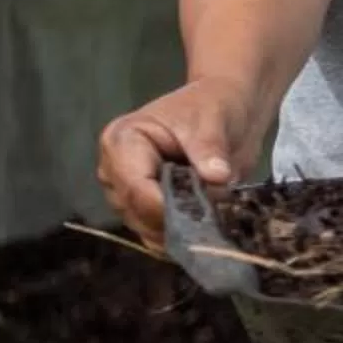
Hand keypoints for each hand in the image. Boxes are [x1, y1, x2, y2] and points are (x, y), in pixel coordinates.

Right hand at [96, 80, 256, 246]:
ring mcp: (126, 192)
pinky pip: (155, 234)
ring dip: (181, 231)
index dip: (166, 207)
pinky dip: (181, 236)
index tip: (203, 214)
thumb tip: (218, 179)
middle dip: (177, 220)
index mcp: (123, 141)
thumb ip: (210, 151)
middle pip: (137, 213)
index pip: (135, 187)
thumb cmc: (214, 106)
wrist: (226, 107)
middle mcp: (115, 170)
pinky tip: (206, 228)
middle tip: (217, 215)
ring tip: (216, 216)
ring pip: (145, 229)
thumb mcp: (214, 121)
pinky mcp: (142, 208)